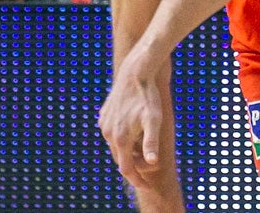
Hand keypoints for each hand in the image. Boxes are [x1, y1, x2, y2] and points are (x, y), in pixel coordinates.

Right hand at [99, 46, 169, 191]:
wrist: (136, 73)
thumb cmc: (148, 96)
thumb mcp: (154, 120)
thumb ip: (151, 142)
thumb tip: (152, 163)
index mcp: (120, 138)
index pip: (127, 168)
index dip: (137, 179)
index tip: (147, 186)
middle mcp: (108, 133)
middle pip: (120, 158)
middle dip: (134, 166)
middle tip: (148, 169)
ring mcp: (104, 124)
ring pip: (116, 146)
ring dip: (128, 152)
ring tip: (142, 153)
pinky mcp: (104, 116)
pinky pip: (112, 134)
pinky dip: (122, 140)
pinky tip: (133, 135)